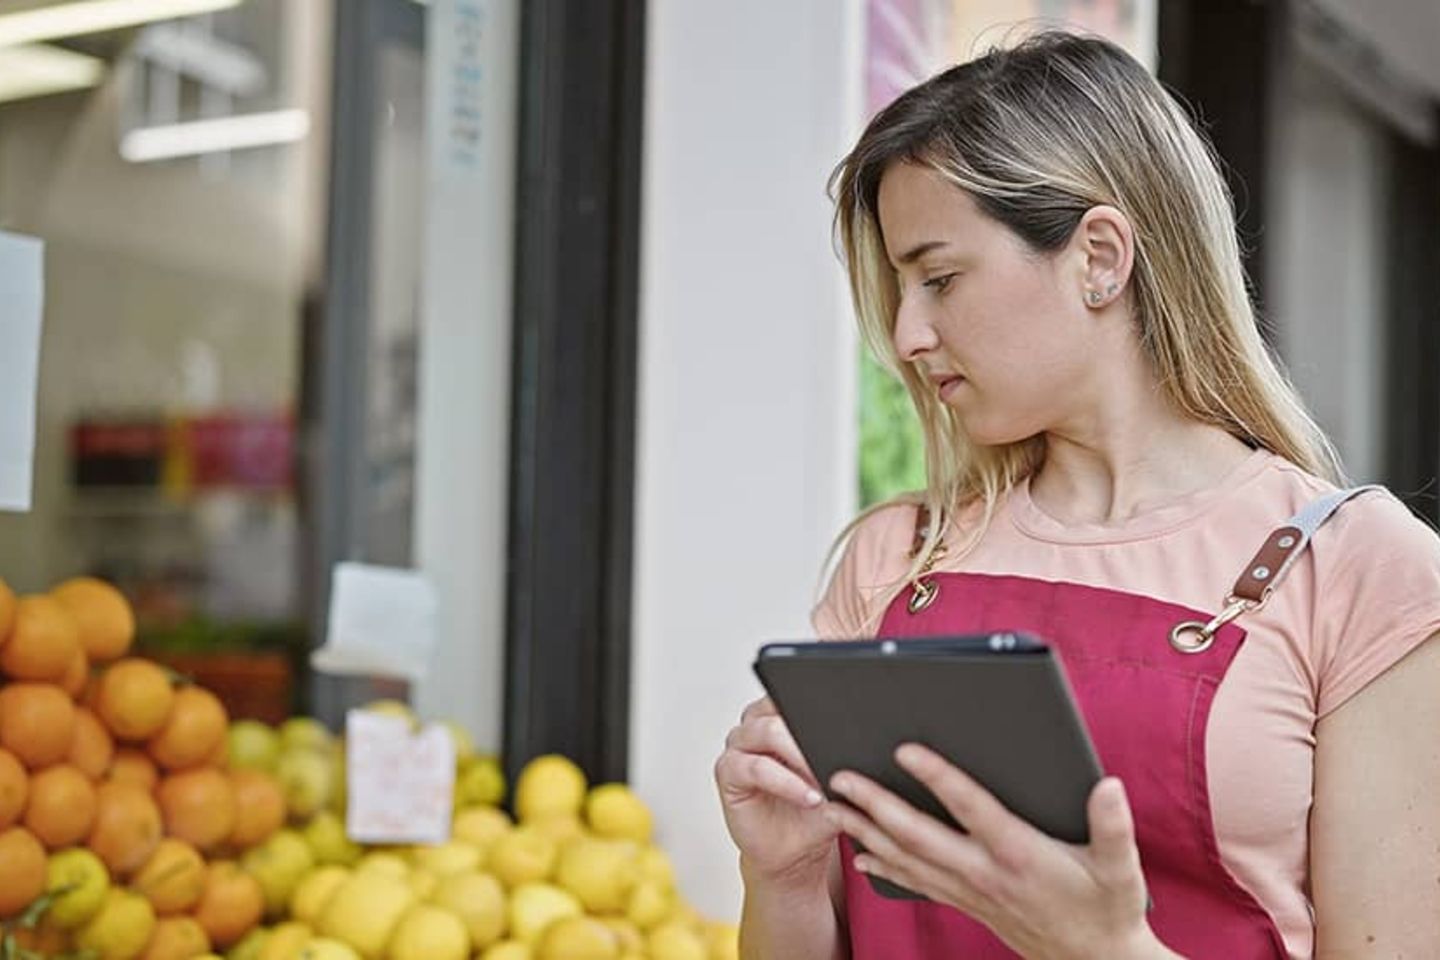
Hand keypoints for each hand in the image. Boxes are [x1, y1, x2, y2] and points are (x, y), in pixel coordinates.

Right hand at [715, 697, 838, 885]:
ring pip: (769, 731)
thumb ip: (845, 761)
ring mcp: (739, 745)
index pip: (797, 692)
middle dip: (812, 730)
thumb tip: (869, 744)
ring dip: (801, 755)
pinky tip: (808, 797)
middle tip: (837, 750)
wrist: (791, 851)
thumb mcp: (837, 784)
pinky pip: (756, 768)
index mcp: (780, 714)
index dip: (821, 704)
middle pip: (781, 708)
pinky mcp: (727, 771)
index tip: (849, 720)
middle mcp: (756, 723)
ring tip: (825, 777)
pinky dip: (786, 782)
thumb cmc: (813, 813)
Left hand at [824, 744, 1175, 959]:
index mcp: (1017, 853)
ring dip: (865, 831)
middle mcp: (984, 872)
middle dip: (874, 804)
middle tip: (839, 776)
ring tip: (832, 806)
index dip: (937, 777)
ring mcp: (969, 890)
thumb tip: (1107, 785)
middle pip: (917, 834)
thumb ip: (1114, 827)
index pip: (969, 807)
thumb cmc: (1107, 907)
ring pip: (906, 858)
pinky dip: (885, 864)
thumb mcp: (1122, 870)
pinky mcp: (965, 902)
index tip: (905, 749)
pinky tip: (861, 852)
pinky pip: (915, 881)